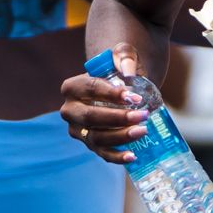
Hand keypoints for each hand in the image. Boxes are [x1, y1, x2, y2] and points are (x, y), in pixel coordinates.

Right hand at [59, 43, 147, 163]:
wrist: (116, 88)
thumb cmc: (117, 71)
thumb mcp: (122, 56)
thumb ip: (125, 56)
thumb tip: (128, 71)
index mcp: (71, 87)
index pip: (90, 89)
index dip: (111, 94)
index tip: (134, 97)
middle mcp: (69, 110)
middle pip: (90, 117)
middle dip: (117, 118)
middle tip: (142, 115)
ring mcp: (78, 130)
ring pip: (96, 137)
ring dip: (120, 136)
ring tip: (143, 131)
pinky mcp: (89, 144)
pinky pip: (101, 153)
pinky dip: (116, 156)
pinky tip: (132, 155)